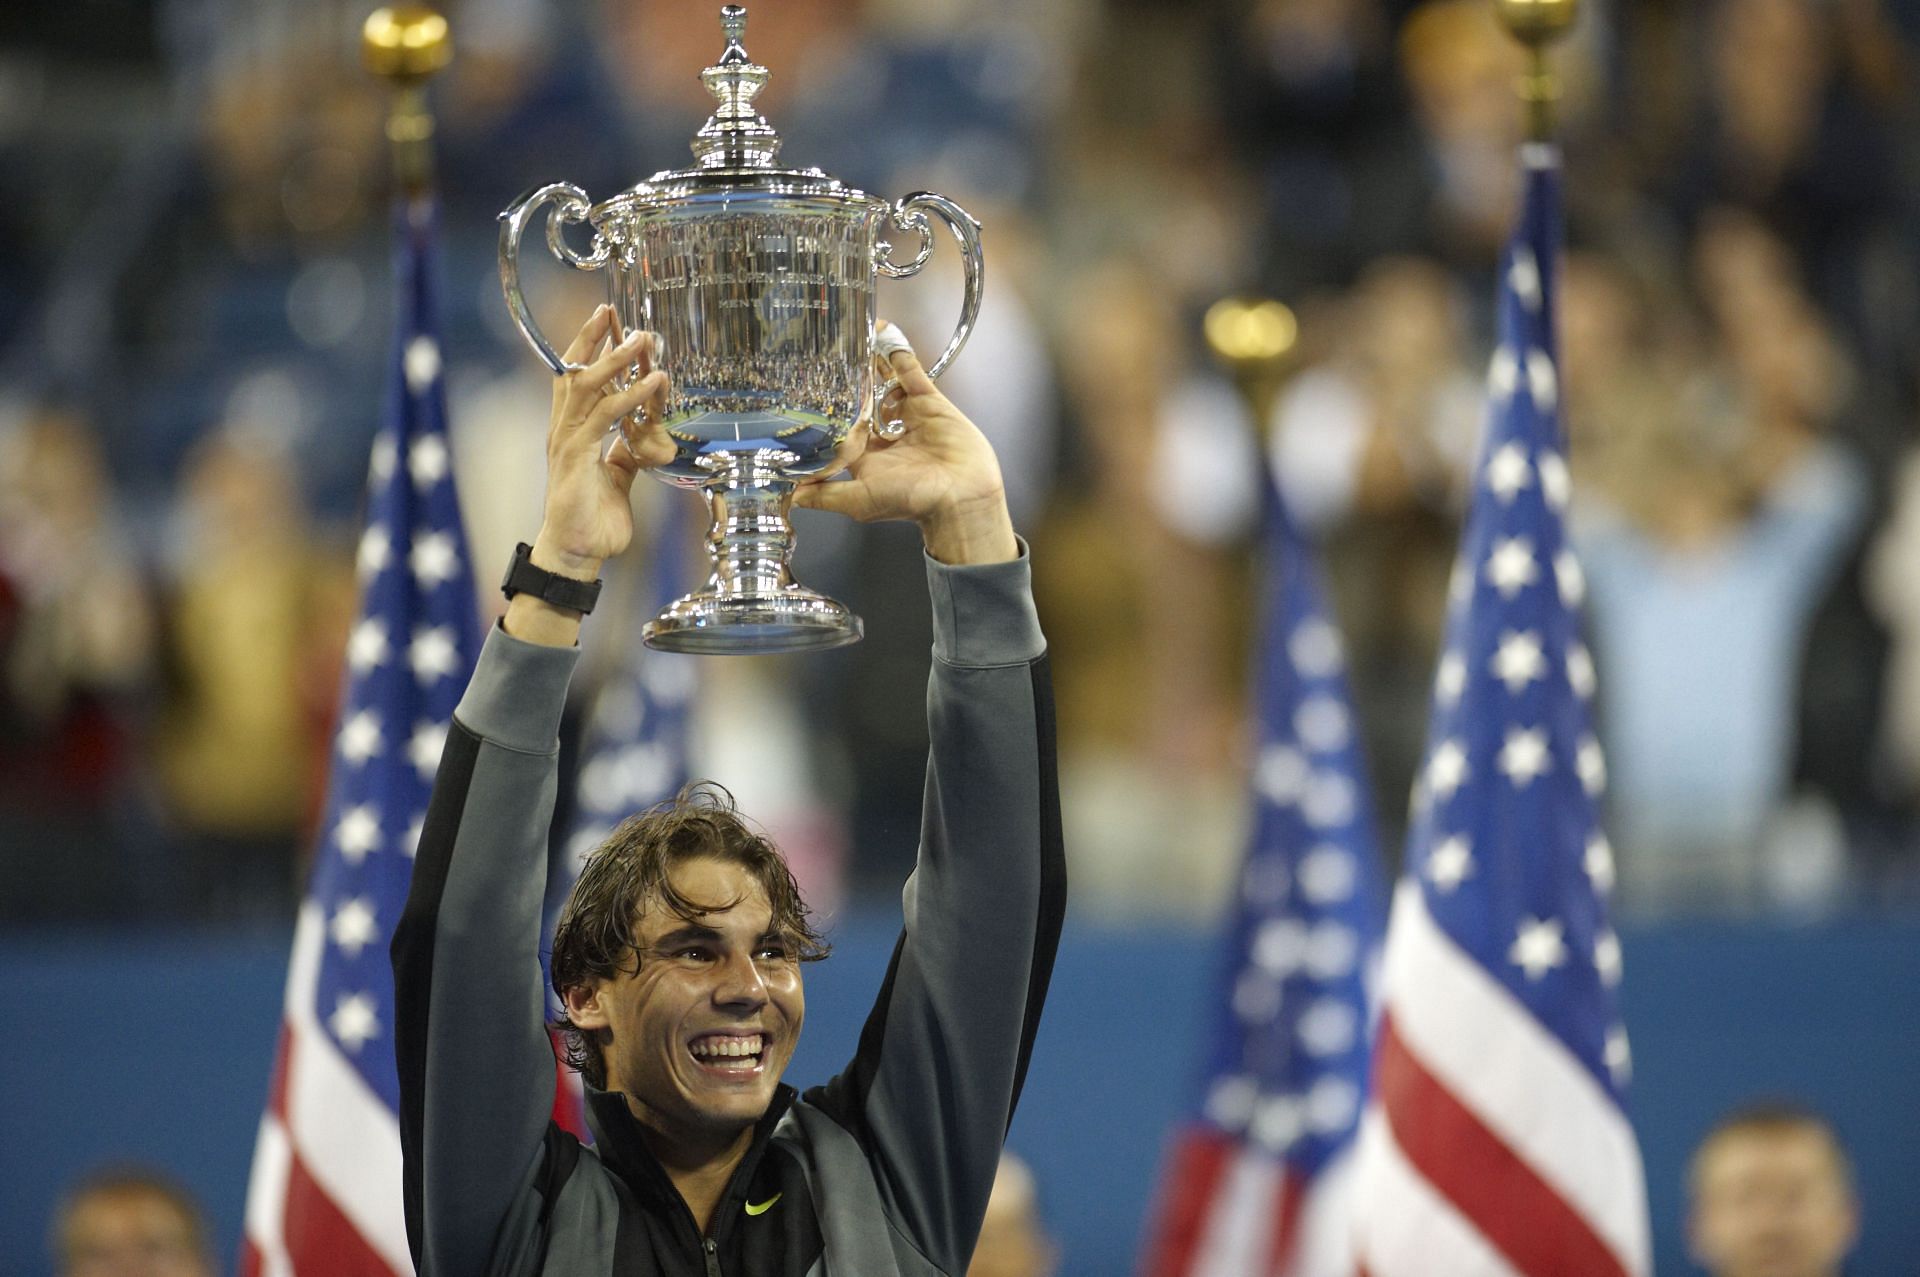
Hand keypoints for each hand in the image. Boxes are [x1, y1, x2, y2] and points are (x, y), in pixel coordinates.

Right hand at [530, 304, 671, 579]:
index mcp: (572, 433)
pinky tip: (654, 383)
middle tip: (611, 310)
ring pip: (589, 388)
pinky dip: (631, 397)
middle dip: (593, 339)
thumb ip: (626, 453)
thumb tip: (643, 436)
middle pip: (573, 373)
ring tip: (642, 338)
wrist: (577, 554)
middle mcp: (565, 431)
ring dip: (617, 360)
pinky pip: (606, 418)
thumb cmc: (593, 519)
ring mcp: (568, 442)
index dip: (588, 349)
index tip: (605, 322)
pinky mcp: (577, 458)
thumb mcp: (618, 477)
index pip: (575, 380)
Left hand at [792, 323, 1017, 564]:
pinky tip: (882, 330)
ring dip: (870, 360)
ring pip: (884, 381)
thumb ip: (824, 495)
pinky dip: (897, 351)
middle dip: (848, 378)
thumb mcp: (858, 501)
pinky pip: (910, 370)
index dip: (827, 407)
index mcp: (867, 453)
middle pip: (863, 397)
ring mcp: (908, 413)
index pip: (841, 424)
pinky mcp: (929, 400)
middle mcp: (886, 431)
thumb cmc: (910, 501)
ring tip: (852, 336)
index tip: (807, 388)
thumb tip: (791, 496)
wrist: (960, 497)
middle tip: (827, 353)